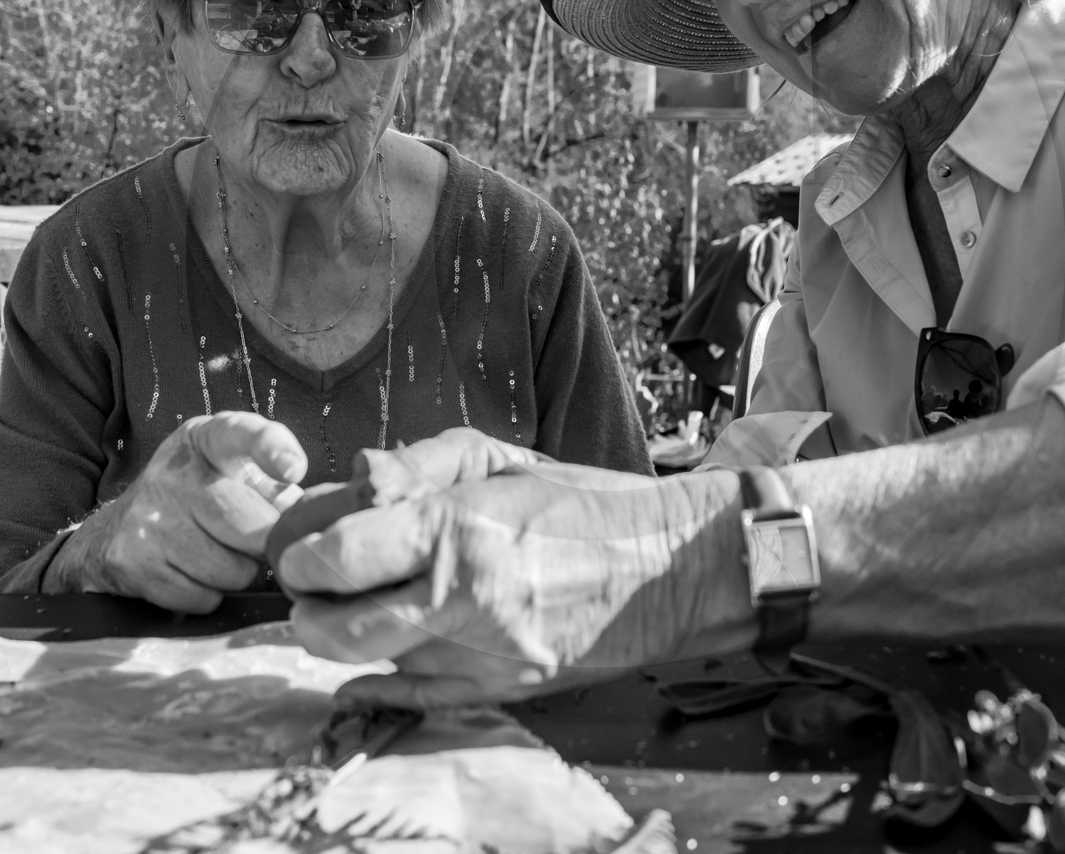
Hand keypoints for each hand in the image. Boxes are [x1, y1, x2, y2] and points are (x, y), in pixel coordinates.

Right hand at [45, 411, 307, 611]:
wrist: (115, 527)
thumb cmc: (200, 496)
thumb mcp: (234, 473)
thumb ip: (275, 487)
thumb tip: (302, 519)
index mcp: (206, 439)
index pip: (241, 434)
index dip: (272, 449)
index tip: (294, 470)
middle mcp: (173, 472)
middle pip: (248, 525)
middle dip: (265, 543)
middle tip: (258, 542)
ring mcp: (148, 517)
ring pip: (229, 571)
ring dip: (239, 574)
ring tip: (222, 554)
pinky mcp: (131, 561)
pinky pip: (201, 597)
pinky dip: (209, 596)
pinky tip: (194, 574)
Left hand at [281, 445, 756, 707]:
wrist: (667, 567)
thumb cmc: (587, 504)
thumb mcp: (505, 461)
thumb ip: (423, 465)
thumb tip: (359, 480)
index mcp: (459, 529)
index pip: (341, 556)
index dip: (304, 557)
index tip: (300, 552)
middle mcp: (463, 599)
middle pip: (338, 629)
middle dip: (306, 610)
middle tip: (310, 589)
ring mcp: (482, 655)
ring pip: (371, 665)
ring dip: (344, 641)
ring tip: (353, 610)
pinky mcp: (503, 690)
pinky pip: (415, 700)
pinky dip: (379, 683)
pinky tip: (370, 667)